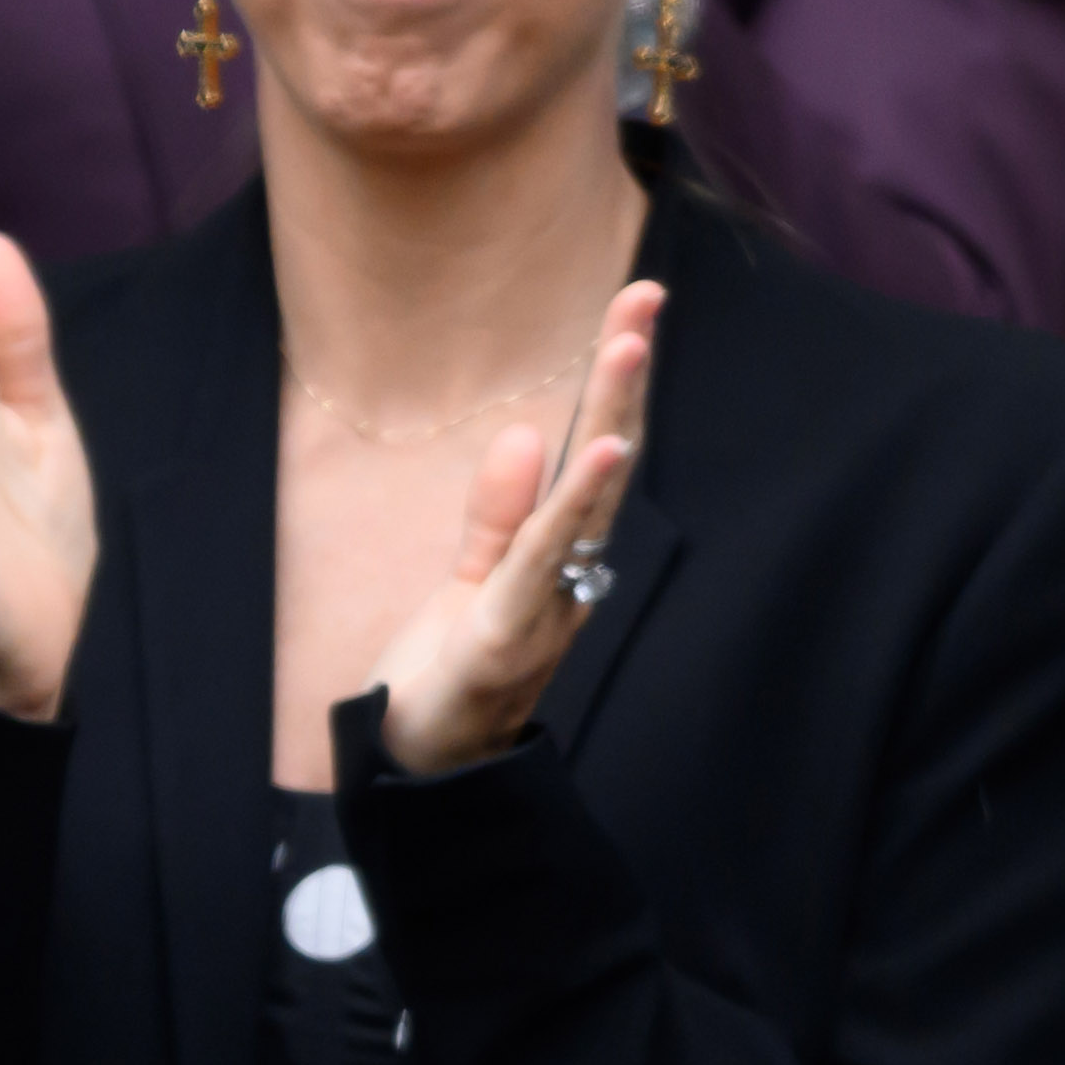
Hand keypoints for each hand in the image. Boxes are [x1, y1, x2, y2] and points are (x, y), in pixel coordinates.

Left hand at [363, 281, 658, 776]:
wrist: (418, 772)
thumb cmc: (450, 676)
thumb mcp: (471, 577)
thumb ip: (498, 510)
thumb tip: (530, 429)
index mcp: (558, 555)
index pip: (593, 451)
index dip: (615, 380)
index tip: (636, 302)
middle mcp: (569, 574)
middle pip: (606, 458)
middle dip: (624, 373)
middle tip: (646, 292)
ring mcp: (545, 604)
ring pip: (586, 499)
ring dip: (609, 417)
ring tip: (629, 344)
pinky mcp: (502, 635)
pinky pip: (542, 559)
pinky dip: (571, 504)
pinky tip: (602, 453)